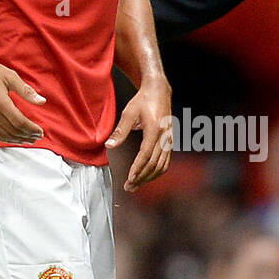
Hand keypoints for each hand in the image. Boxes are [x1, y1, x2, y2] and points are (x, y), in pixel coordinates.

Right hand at [0, 51, 44, 143]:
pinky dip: (4, 139)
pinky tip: (13, 138)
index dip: (31, 130)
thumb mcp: (10, 77)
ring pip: (3, 135)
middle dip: (27, 136)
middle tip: (37, 137)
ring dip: (17, 139)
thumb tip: (42, 101)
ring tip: (28, 140)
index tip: (40, 132)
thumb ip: (26, 91)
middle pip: (12, 131)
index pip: (20, 122)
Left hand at [106, 76, 172, 191]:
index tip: (129, 178)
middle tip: (129, 186)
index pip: (146, 154)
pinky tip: (147, 177)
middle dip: (141, 177)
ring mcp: (169, 140)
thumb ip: (120, 131)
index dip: (138, 168)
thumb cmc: (143, 101)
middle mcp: (165, 136)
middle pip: (154, 163)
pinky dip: (157, 172)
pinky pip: (165, 162)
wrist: (159, 91)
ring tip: (136, 185)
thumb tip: (109, 146)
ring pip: (162, 165)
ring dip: (149, 178)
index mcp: (155, 129)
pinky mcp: (170, 142)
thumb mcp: (128, 113)